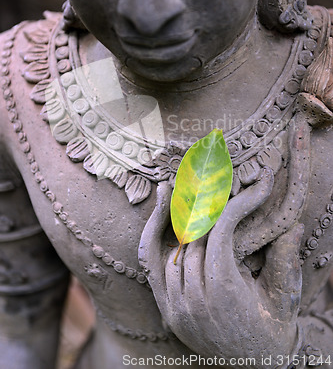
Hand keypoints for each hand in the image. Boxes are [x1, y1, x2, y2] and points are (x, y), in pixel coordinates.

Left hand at [139, 168, 302, 365]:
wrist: (250, 366)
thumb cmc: (270, 329)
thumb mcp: (283, 298)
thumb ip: (284, 263)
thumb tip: (292, 226)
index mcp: (224, 293)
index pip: (222, 233)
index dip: (237, 205)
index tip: (255, 187)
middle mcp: (194, 298)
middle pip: (195, 236)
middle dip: (210, 204)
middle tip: (219, 179)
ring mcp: (175, 304)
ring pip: (172, 246)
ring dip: (182, 215)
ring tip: (188, 186)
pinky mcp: (166, 307)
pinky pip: (151, 264)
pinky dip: (154, 234)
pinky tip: (161, 210)